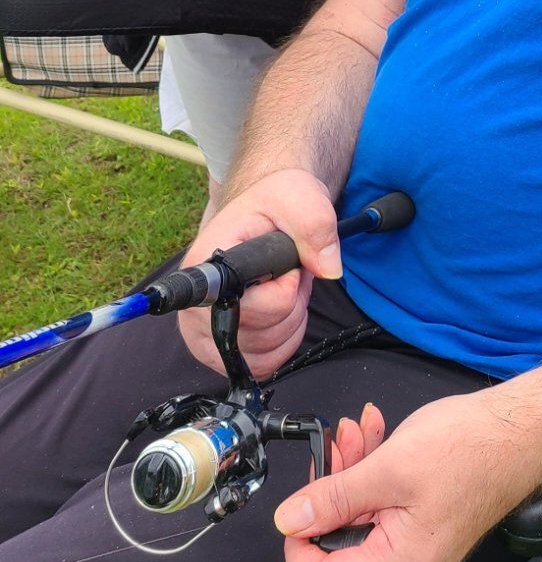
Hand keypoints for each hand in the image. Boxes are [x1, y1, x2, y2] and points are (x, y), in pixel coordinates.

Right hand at [176, 167, 341, 376]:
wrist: (264, 213)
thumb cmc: (274, 203)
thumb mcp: (298, 196)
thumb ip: (315, 224)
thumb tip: (328, 270)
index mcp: (204, 266)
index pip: (246, 305)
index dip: (282, 290)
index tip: (289, 267)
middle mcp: (194, 308)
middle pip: (261, 332)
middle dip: (292, 301)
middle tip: (290, 270)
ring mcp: (203, 336)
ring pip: (264, 352)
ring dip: (291, 319)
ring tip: (285, 283)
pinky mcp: (219, 352)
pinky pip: (264, 364)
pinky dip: (285, 339)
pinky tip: (283, 308)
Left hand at [275, 390, 541, 561]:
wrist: (525, 432)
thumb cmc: (471, 447)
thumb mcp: (390, 466)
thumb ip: (333, 498)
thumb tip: (289, 522)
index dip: (297, 544)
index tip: (300, 501)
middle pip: (338, 549)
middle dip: (330, 492)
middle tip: (340, 442)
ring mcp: (417, 556)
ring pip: (358, 525)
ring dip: (351, 475)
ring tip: (360, 430)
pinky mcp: (425, 534)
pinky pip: (381, 515)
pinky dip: (372, 478)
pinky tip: (376, 437)